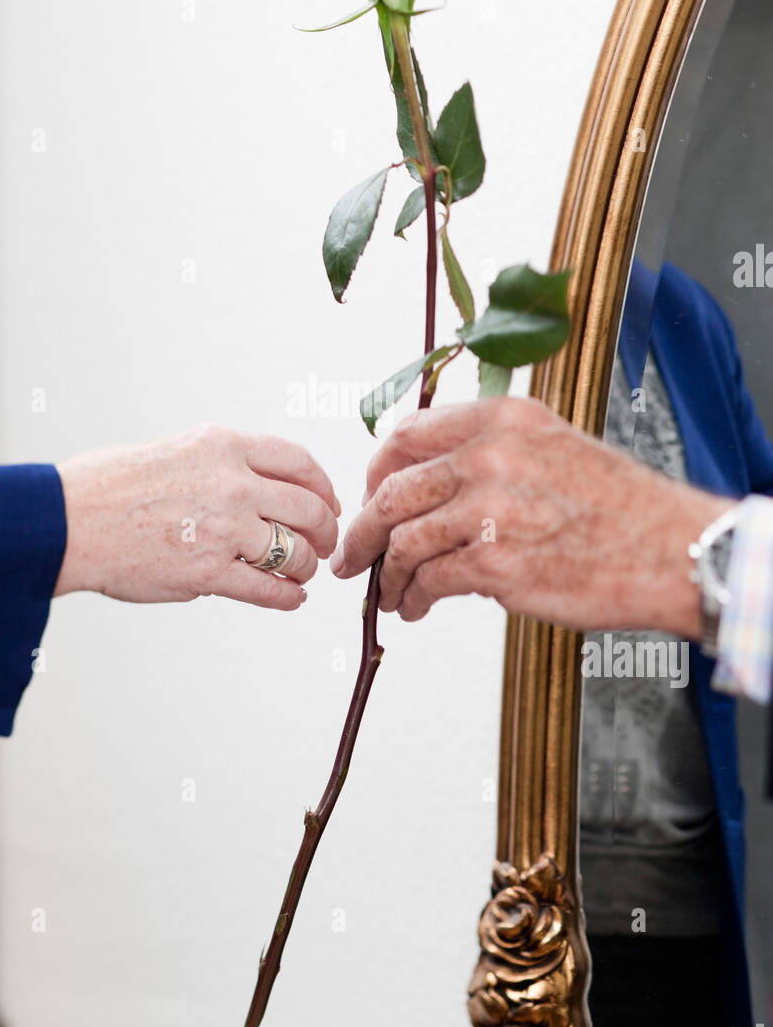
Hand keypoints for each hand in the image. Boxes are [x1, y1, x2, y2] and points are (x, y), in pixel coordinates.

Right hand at [54, 424, 339, 608]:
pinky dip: (288, 597)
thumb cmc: (109, 485)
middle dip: (323, 530)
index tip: (327, 502)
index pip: (299, 462)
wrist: (68, 521)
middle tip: (323, 542)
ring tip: (301, 574)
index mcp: (224, 445)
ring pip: (295, 552)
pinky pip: (270, 590)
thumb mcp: (178, 448)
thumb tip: (258, 485)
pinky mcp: (210, 572)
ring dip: (305, 567)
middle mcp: (232, 483)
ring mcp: (225, 529)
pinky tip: (290, 598)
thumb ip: (222, 462)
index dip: (323, 487)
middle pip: (308, 508)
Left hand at [331, 397, 729, 635]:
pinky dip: (413, 597)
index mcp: (503, 418)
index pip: (407, 434)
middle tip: (354, 555)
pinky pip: (428, 579)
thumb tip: (433, 482)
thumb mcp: (554, 446)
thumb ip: (493, 451)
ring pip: (403, 539)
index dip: (377, 471)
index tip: (371, 498)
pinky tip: (417, 607)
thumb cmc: (619, 508)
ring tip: (390, 593)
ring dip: (386, 573)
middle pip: (392, 489)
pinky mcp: (497, 562)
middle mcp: (491, 454)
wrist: (672, 550)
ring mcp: (492, 507)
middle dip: (364, 530)